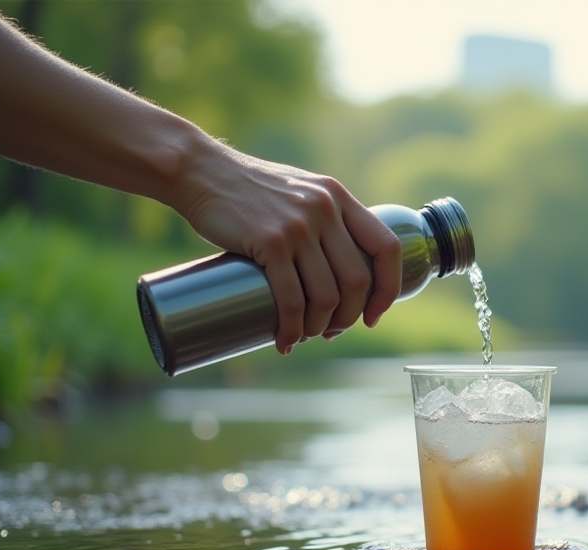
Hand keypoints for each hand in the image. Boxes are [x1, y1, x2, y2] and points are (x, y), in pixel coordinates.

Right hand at [173, 140, 402, 353]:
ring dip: (318, 328)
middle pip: (357, 282)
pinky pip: (291, 299)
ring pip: (326, 296)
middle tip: (329, 332)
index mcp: (339, 198)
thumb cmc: (248, 190)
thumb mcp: (299, 192)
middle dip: (347, 318)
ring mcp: (299, 226)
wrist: (200, 171)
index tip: (372, 314)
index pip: (387, 248)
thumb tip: (339, 267)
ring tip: (303, 336)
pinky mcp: (270, 242)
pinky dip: (291, 329)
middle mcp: (326, 210)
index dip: (388, 289)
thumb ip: (323, 218)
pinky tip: (284, 340)